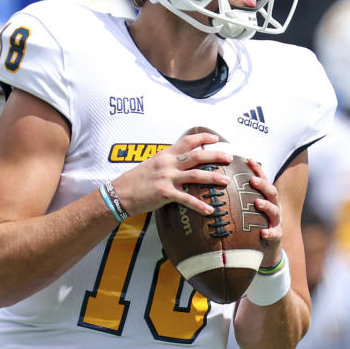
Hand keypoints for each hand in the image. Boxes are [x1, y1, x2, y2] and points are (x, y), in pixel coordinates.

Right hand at [111, 132, 231, 215]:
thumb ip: (167, 161)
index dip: (203, 138)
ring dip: (213, 178)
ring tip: (225, 181)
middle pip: (197, 156)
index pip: (187, 141)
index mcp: (165, 155)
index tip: (216, 138)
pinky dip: (199, 205)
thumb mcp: (151, 164)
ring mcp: (166, 178)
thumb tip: (182, 159)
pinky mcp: (165, 193)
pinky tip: (210, 210)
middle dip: (215, 156)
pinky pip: (186, 199)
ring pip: (195, 175)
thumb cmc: (135, 180)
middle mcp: (167, 163)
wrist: (119, 193)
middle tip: (229, 157)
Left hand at [246, 158, 282, 263]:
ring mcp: (276, 222)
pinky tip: (263, 233)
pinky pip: (275, 234)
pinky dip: (270, 233)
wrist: (265, 249)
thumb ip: (236, 197)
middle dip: (263, 185)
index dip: (257, 170)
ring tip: (257, 203)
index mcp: (266, 198)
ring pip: (275, 211)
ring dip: (267, 206)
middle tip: (252, 180)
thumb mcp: (246, 210)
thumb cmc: (252, 225)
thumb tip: (213, 183)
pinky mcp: (276, 236)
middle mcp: (274, 207)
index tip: (248, 160)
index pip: (263, 180)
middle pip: (272, 192)